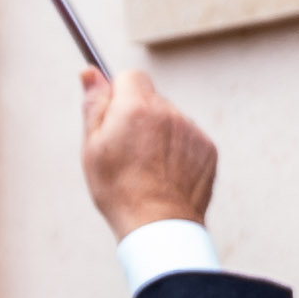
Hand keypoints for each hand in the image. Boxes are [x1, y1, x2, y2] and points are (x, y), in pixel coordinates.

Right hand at [78, 65, 217, 237]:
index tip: (114, 115)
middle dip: (138, 116)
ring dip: (159, 134)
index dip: (119, 94)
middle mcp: (168, 112)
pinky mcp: (208, 149)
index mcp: (136, 107)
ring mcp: (192, 130)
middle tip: (127, 150)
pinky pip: (188, 139)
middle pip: (151, 99)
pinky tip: (166, 175)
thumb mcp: (93, 147)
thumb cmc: (119, 190)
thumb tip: (90, 71)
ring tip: (147, 168)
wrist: (159, 225)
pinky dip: (177, 151)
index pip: (130, 76)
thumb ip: (94, 104)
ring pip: (170, 120)